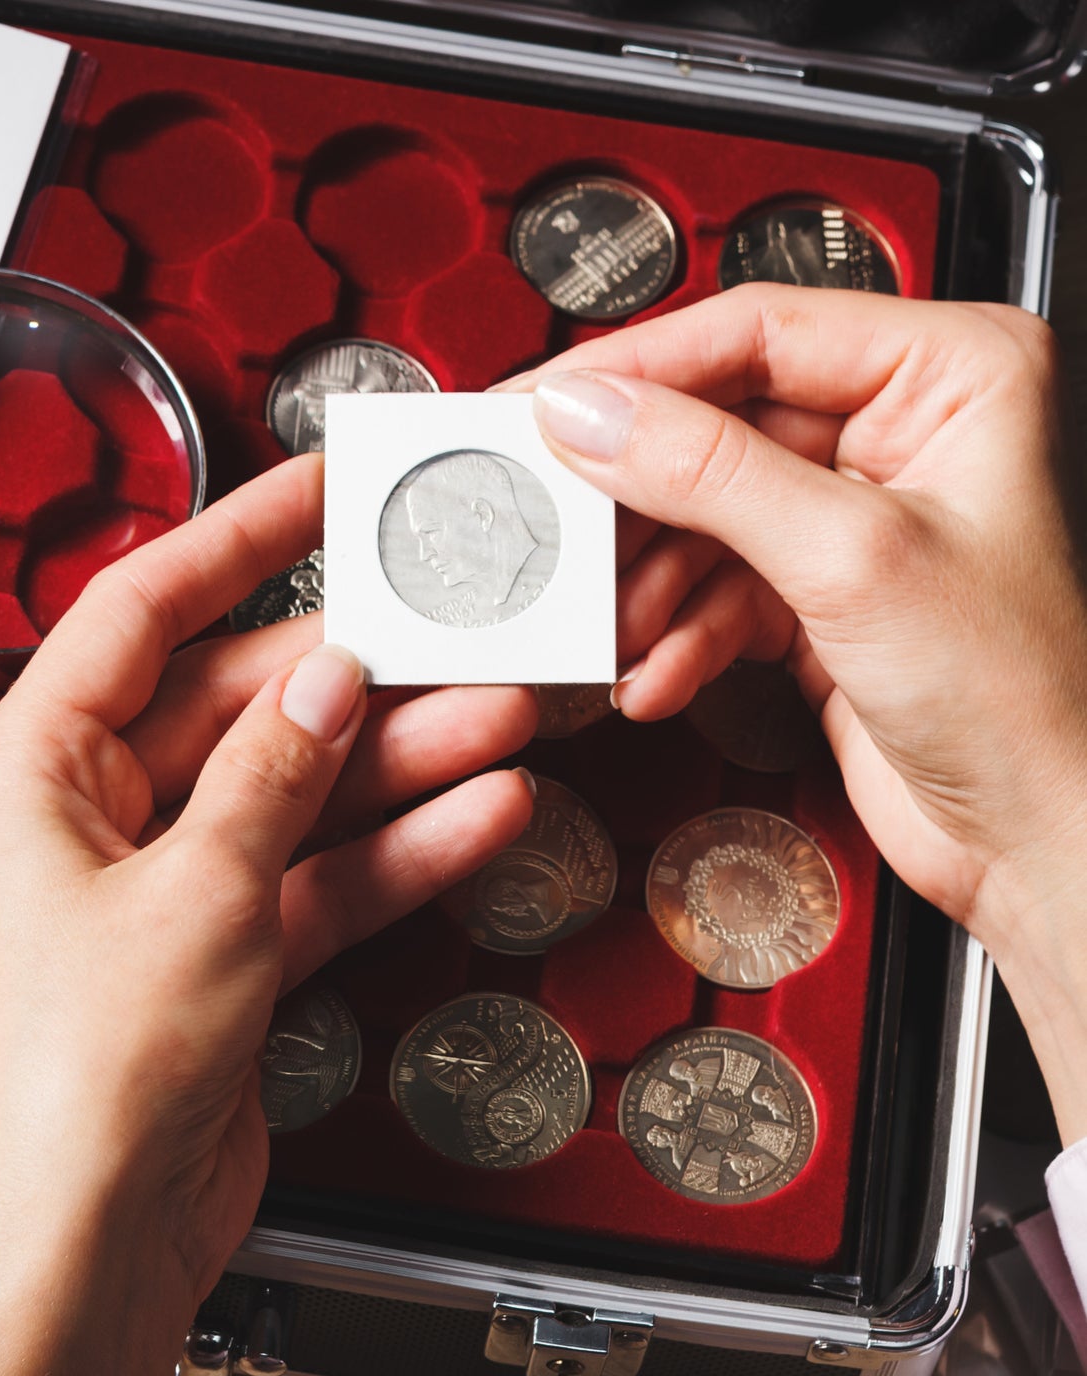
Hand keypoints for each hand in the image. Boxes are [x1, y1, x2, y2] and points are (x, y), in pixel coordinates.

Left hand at [0, 453, 534, 1375]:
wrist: (82, 1251)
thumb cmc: (69, 1090)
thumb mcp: (194, 897)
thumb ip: (270, 774)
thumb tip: (321, 677)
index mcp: (31, 769)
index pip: (143, 609)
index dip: (240, 537)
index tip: (322, 485)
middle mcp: (85, 816)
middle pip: (237, 702)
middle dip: (355, 672)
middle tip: (455, 626)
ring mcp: (156, 886)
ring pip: (291, 790)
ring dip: (396, 760)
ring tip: (501, 713)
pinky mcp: (215, 955)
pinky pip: (313, 876)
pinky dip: (391, 851)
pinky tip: (478, 815)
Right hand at [506, 284, 1086, 1138]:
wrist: (1045, 839)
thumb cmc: (1026, 697)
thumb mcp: (850, 558)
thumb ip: (707, 471)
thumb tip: (591, 413)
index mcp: (951, 372)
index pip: (758, 331)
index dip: (639, 369)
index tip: (544, 404)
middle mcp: (902, 428)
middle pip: (714, 425)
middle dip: (635, 497)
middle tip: (551, 517)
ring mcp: (854, 512)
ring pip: (701, 512)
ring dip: (646, 582)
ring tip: (610, 628)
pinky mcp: (818, 589)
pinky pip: (713, 584)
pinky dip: (676, 632)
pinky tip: (656, 672)